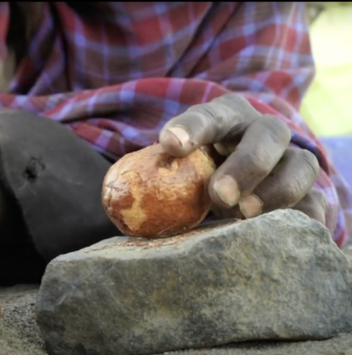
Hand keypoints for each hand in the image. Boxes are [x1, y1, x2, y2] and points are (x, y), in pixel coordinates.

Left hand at [158, 93, 325, 223]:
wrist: (242, 189)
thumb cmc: (196, 177)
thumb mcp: (178, 169)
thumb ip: (156, 176)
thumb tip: (116, 200)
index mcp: (227, 119)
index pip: (211, 115)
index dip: (193, 126)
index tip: (170, 145)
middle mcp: (263, 134)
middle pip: (269, 133)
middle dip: (246, 162)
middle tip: (220, 194)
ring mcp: (291, 163)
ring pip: (301, 166)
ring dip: (275, 190)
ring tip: (245, 215)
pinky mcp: (309, 196)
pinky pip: (317, 204)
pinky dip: (303, 217)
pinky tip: (281, 232)